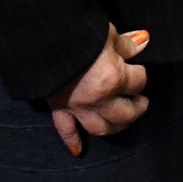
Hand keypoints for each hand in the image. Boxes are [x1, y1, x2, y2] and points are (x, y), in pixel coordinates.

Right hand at [52, 26, 151, 154]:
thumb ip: (125, 44)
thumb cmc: (77, 30)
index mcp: (113, 78)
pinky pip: (65, 130)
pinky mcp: (58, 107)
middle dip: (136, 106)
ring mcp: (77, 106)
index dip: (140, 72)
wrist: (39, 35)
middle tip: (140, 100)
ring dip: (115, 126)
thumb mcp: (106, 32)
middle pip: (125, 112)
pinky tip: (78, 150)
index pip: (138, 81)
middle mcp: (97, 98)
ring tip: (123, 119)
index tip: (138, 66)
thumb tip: (143, 44)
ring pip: (101, 127)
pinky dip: (72, 141)